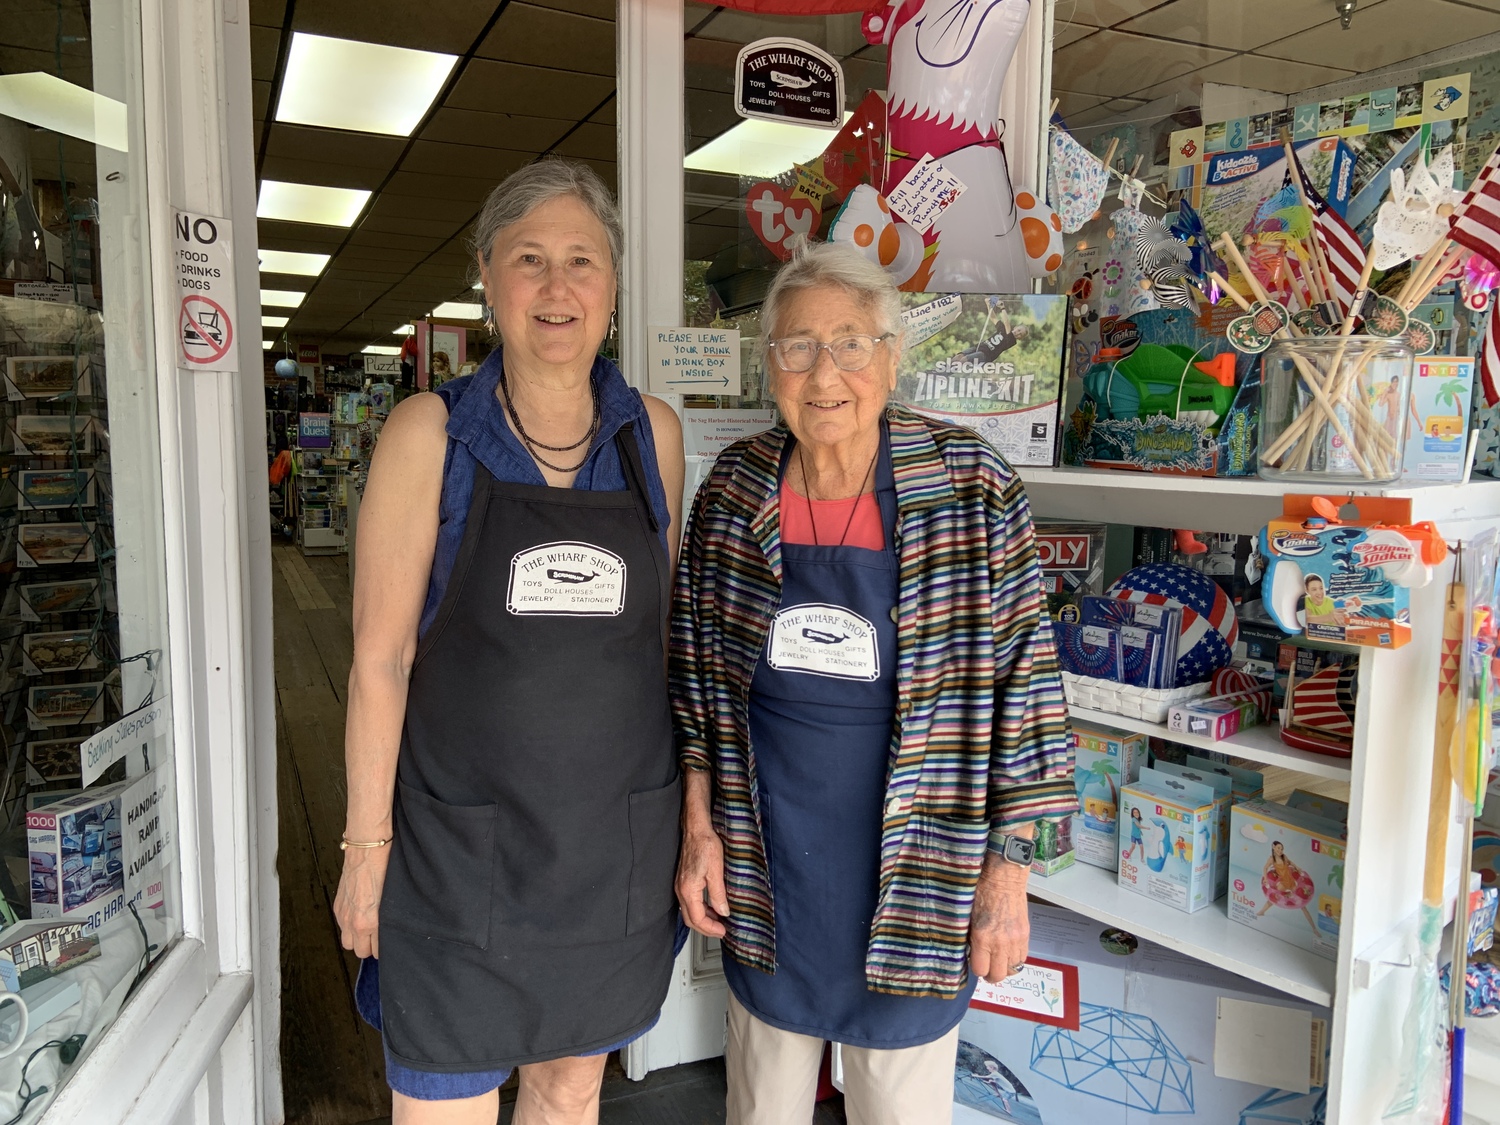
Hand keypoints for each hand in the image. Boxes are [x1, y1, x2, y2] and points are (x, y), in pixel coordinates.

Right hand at [334, 846, 388, 958]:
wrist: (366, 849)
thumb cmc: (383, 868)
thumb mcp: (393, 897)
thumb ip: (389, 917)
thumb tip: (391, 928)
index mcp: (369, 922)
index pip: (376, 951)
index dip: (384, 948)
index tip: (389, 944)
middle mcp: (354, 922)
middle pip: (360, 951)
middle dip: (370, 947)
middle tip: (379, 939)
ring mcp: (344, 914)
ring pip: (348, 942)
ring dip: (357, 939)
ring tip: (369, 931)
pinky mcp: (338, 906)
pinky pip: (342, 927)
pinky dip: (349, 926)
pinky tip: (359, 917)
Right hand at [675, 824, 728, 937]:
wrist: (696, 830)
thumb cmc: (705, 844)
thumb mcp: (716, 870)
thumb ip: (718, 894)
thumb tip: (723, 911)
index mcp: (689, 890)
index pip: (697, 919)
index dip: (710, 928)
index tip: (722, 931)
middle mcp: (681, 890)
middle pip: (690, 919)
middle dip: (705, 928)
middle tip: (720, 930)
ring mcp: (681, 886)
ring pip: (689, 912)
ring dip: (703, 919)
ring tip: (718, 921)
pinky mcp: (683, 881)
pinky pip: (689, 903)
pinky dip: (700, 909)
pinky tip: (711, 907)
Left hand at [969, 857, 1030, 982]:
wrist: (1004, 879)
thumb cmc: (981, 892)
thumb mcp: (968, 916)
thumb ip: (971, 937)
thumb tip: (971, 953)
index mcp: (982, 938)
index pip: (980, 970)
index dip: (977, 970)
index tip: (975, 965)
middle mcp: (1000, 943)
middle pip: (999, 975)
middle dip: (991, 975)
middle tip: (987, 969)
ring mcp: (1016, 940)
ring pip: (1013, 969)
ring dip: (1005, 968)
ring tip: (998, 961)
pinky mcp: (1026, 935)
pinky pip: (1023, 957)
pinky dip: (1015, 959)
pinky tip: (1008, 953)